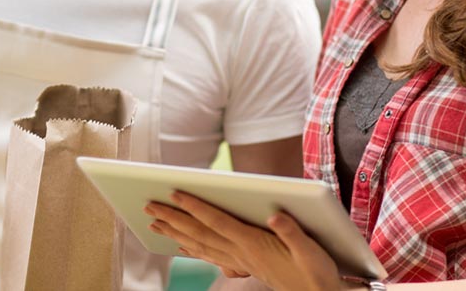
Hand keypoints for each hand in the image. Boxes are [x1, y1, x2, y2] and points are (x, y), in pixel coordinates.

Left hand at [145, 191, 345, 290]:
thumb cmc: (316, 272)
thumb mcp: (311, 250)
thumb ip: (292, 232)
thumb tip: (275, 215)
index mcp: (254, 244)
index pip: (217, 221)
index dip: (195, 206)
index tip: (174, 193)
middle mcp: (241, 252)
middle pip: (200, 232)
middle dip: (173, 218)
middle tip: (149, 206)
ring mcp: (239, 260)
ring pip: (200, 245)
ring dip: (176, 232)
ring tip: (155, 223)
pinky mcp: (242, 265)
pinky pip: (210, 255)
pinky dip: (192, 248)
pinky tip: (180, 246)